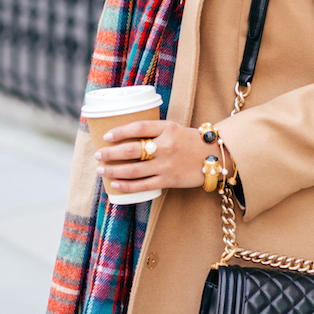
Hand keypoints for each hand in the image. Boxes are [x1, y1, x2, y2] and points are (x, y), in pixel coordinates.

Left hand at [94, 118, 227, 195]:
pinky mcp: (168, 180)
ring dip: (114, 171)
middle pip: (132, 150)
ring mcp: (166, 165)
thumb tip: (125, 136)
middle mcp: (166, 146)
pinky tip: (115, 185)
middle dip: (110, 153)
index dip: (120, 131)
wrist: (214, 156)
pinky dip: (127, 186)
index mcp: (167, 128)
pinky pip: (143, 185)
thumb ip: (153, 131)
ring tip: (101, 170)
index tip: (106, 136)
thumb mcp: (173, 128)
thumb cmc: (190, 141)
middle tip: (99, 154)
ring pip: (134, 170)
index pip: (138, 128)